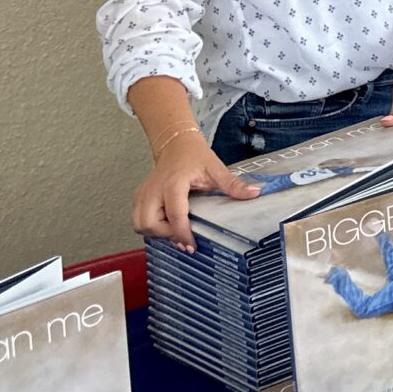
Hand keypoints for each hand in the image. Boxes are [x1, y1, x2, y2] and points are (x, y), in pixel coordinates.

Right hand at [134, 133, 256, 251]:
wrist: (176, 145)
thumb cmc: (194, 156)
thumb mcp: (216, 169)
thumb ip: (232, 184)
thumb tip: (254, 194)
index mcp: (173, 184)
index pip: (174, 214)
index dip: (182, 233)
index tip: (192, 246)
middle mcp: (153, 190)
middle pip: (148, 223)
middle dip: (166, 234)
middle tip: (184, 237)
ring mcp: (142, 194)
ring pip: (139, 224)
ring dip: (156, 232)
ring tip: (175, 231)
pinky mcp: (138, 197)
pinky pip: (137, 219)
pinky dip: (150, 226)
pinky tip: (166, 224)